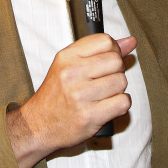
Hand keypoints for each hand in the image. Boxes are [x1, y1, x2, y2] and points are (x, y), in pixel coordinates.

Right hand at [7, 34, 137, 167]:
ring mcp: (80, 96)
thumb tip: (130, 42)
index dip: (113, 50)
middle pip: (116, 61)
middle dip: (116, 71)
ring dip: (118, 89)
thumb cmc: (56, 95)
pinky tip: (107, 105)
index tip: (107, 61)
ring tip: (103, 94)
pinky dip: (120, 105)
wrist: (38, 126)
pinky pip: (123, 102)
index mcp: (67, 57)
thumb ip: (100, 51)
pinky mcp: (90, 116)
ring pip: (122, 82)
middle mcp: (72, 74)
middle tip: (104, 80)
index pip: (106, 41)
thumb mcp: (70, 65)